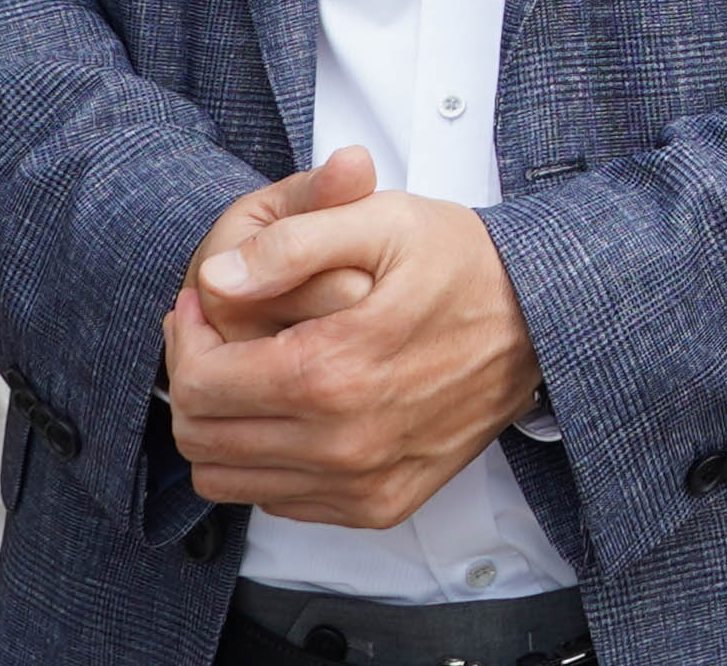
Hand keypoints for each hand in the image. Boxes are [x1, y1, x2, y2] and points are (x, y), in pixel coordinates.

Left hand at [160, 155, 543, 529]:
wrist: (542, 322)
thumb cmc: (465, 264)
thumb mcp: (382, 221)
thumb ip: (291, 242)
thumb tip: (218, 278)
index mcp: (334, 371)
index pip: (200, 383)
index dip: (184, 336)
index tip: (202, 301)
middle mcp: (343, 443)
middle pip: (204, 438)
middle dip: (192, 378)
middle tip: (215, 333)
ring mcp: (362, 483)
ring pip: (230, 480)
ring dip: (221, 423)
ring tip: (247, 369)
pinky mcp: (380, 504)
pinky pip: (280, 501)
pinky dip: (266, 459)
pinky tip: (292, 406)